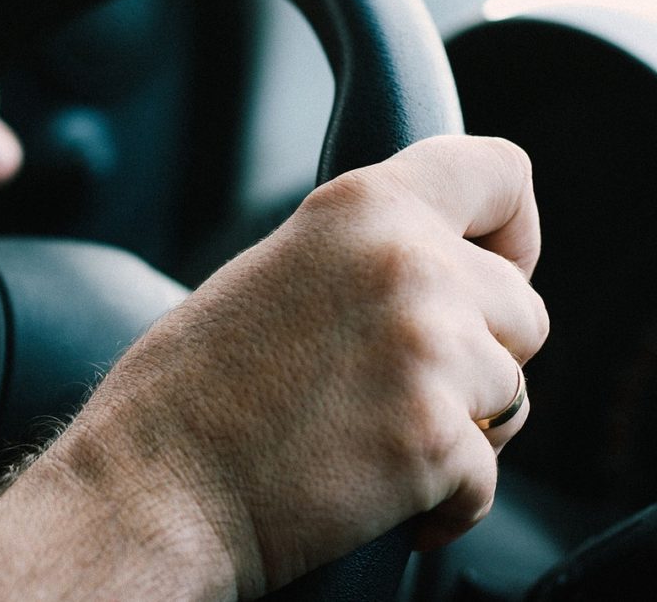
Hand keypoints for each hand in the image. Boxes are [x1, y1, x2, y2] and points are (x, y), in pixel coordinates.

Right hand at [0, 135, 547, 599]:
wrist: (148, 489)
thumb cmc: (186, 393)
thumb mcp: (273, 274)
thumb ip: (362, 259)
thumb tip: (433, 278)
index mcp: (360, 210)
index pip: (500, 173)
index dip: (511, 228)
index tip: (497, 266)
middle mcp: (407, 266)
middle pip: (522, 309)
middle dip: (479, 354)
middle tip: (400, 386)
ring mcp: (428, 353)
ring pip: (512, 394)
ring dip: (461, 425)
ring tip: (371, 439)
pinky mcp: (435, 443)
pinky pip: (487, 476)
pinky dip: (443, 497)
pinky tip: (374, 490)